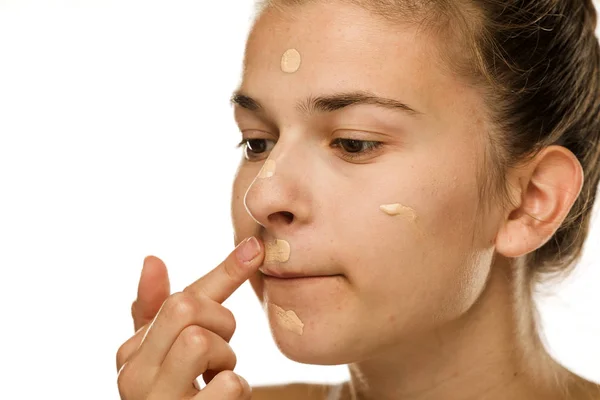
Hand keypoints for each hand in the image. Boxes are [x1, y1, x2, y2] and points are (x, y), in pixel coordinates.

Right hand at [116, 237, 263, 398]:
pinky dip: (236, 389)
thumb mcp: (171, 352)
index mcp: (130, 353)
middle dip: (220, 322)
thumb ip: (162, 310)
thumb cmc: (180, 393)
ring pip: (201, 340)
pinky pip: (226, 384)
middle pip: (185, 308)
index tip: (256, 248)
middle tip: (220, 350)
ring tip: (217, 377)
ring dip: (226, 358)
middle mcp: (132, 378)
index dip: (223, 271)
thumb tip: (151, 258)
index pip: (178, 298)